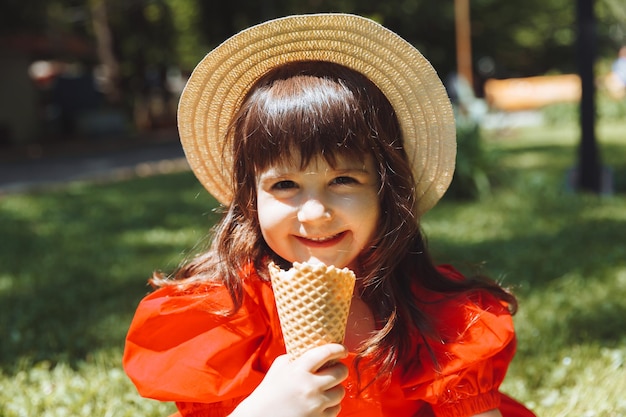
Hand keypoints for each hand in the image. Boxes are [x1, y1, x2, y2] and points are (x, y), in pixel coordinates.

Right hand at [231, 344, 348, 416]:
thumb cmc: (270, 390)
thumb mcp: (280, 367)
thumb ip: (298, 357)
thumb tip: (317, 348)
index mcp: (298, 370)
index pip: (325, 353)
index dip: (338, 348)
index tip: (342, 349)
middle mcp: (309, 386)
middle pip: (340, 372)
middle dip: (340, 369)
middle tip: (336, 369)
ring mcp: (315, 405)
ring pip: (340, 392)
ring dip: (336, 388)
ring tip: (326, 388)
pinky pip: (336, 409)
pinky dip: (331, 405)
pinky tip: (321, 402)